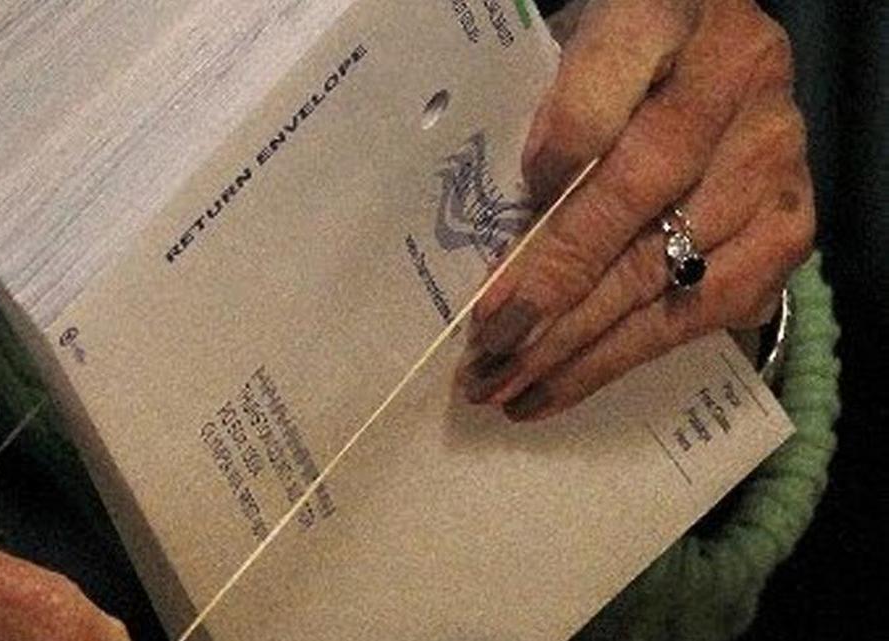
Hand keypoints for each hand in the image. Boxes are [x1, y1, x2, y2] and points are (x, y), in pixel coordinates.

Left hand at [458, 0, 813, 419]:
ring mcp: (773, 155)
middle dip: (548, 292)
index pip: (602, 93)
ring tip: (510, 388)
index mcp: (664, 12)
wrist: (708, 55)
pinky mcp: (790, 221)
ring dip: (581, 347)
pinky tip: (567, 383)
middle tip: (484, 355)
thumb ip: (546, 114)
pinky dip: (629, 353)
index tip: (503, 217)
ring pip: (671, 271)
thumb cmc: (617, 62)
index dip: (553, 158)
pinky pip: (711, 306)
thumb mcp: (570, 54)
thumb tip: (514, 227)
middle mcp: (738, 79)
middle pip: (632, 201)